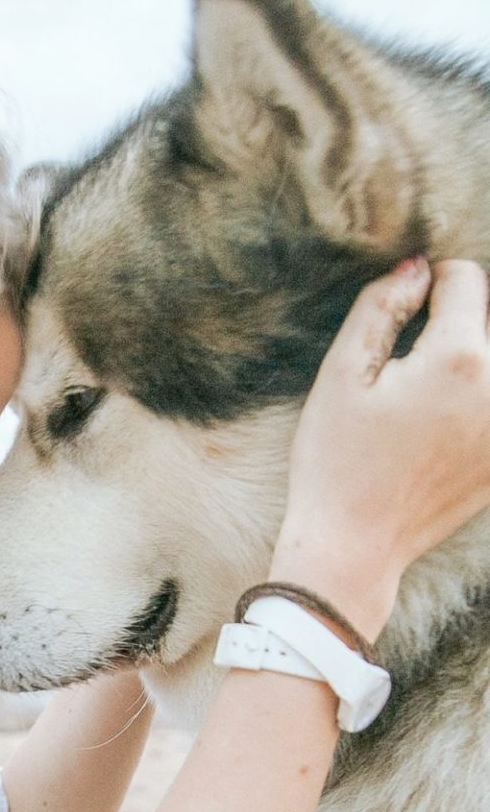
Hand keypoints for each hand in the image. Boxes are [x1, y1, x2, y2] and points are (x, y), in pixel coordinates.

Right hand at [271, 258, 489, 638]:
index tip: (396, 315)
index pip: (466, 279)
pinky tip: (436, 424)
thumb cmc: (336, 459)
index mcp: (459, 359)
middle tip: (408, 359)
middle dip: (454, 320)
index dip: (425, 285)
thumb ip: (380, 308)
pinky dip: (474, 393)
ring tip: (425, 389)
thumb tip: (416, 268)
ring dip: (468, 355)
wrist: (355, 543)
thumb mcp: (340, 374)